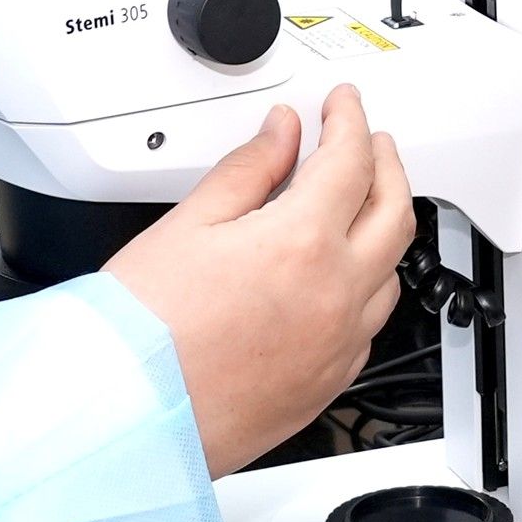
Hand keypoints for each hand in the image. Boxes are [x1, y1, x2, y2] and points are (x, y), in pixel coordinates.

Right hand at [105, 89, 421, 471]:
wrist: (127, 416)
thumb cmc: (142, 333)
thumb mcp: (188, 225)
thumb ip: (247, 171)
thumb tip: (280, 135)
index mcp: (302, 244)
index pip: (351, 160)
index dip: (350, 120)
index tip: (342, 105)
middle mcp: (335, 295)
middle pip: (394, 211)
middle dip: (385, 163)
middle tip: (368, 139)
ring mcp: (338, 344)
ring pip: (391, 272)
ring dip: (384, 226)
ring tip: (361, 203)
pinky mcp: (328, 383)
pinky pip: (370, 324)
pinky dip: (367, 286)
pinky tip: (344, 276)